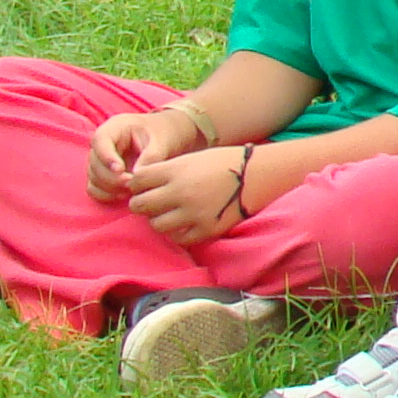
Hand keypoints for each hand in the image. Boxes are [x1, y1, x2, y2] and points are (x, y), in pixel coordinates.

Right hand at [87, 104, 204, 200]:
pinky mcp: (102, 174)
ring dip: (110, 188)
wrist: (166, 136)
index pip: (100, 140)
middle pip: (94, 163)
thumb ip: (150, 156)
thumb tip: (135, 176)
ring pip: (93, 177)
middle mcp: (103, 143)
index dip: (107, 158)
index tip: (121, 170)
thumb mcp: (162, 141)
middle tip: (132, 184)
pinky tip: (124, 195)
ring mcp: (100, 160)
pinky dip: (106, 194)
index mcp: (115, 127)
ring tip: (132, 189)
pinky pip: (94, 187)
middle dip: (111, 178)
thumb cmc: (164, 134)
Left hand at [127, 144, 250, 246]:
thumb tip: (140, 187)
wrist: (261, 174)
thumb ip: (167, 172)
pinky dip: (178, 232)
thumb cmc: (226, 163)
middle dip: (143, 204)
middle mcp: (180, 192)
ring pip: (155, 225)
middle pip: (139, 205)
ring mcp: (193, 213)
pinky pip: (178, 238)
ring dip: (160, 220)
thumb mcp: (193, 159)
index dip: (137, 185)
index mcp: (176, 170)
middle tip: (153, 203)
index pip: (137, 181)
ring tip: (172, 214)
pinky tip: (186, 223)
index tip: (145, 186)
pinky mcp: (206, 229)